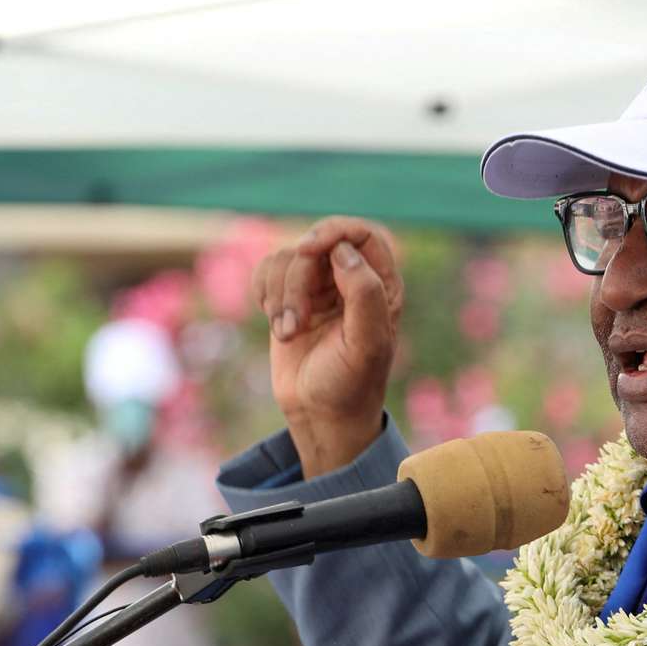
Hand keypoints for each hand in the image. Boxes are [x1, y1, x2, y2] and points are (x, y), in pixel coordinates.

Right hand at [252, 217, 403, 477]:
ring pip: (287, 258)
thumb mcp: (367, 344)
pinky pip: (267, 270)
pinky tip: (276, 323)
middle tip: (295, 324)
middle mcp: (351, 279)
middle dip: (297, 279)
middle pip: (316, 244)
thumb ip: (364, 294)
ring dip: (279, 296)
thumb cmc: (351, 384)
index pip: (362, 233)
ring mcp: (318, 287)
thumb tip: (343, 251)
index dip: (333, 231)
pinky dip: (264, 293)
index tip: (307, 249)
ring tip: (287, 333)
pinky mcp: (289, 297)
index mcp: (382, 285)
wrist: (320, 414)